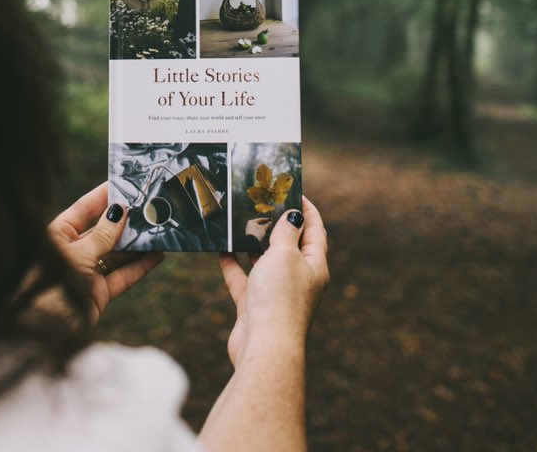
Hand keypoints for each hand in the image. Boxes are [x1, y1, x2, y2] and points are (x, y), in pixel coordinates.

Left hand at [48, 181, 163, 323]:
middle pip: (104, 230)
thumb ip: (103, 235)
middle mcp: (73, 251)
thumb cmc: (49, 285)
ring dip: (137, 243)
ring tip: (160, 228)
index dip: (104, 195)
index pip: (84, 208)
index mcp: (58, 234)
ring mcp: (87, 273)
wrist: (39, 333)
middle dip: (126, 220)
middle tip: (150, 205)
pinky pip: (122, 276)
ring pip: (116, 253)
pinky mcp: (98, 295)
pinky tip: (158, 255)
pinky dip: (140, 267)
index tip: (124, 182)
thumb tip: (120, 212)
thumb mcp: (78, 255)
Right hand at [219, 197, 328, 367]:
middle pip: (289, 245)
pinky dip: (233, 264)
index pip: (315, 230)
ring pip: (264, 261)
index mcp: (314, 266)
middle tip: (261, 201)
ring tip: (240, 219)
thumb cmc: (280, 298)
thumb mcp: (285, 255)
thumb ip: (286, 232)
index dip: (307, 209)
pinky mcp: (254, 306)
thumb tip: (294, 215)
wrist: (264, 347)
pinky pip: (243, 279)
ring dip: (253, 242)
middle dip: (276, 223)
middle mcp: (298, 279)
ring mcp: (276, 293)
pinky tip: (221, 248)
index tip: (293, 189)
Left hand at [244, 218, 272, 242]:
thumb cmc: (257, 233)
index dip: (266, 219)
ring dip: (264, 230)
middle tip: (270, 226)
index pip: (260, 219)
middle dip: (265, 226)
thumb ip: (267, 225)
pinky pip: (257, 233)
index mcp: (252, 222)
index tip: (270, 219)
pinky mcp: (251, 235)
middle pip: (259, 224)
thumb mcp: (263, 228)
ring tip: (268, 232)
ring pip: (258, 229)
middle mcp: (249, 225)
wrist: (252, 242)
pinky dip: (261, 233)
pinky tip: (265, 235)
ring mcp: (250, 231)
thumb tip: (270, 222)